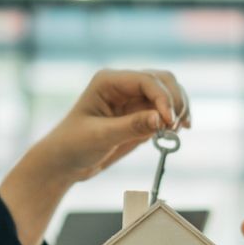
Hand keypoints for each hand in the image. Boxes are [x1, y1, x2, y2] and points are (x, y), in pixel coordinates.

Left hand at [0, 69, 190, 244]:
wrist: (64, 163)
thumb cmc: (73, 145)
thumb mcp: (100, 137)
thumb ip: (131, 126)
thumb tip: (160, 119)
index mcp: (108, 81)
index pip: (146, 80)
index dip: (162, 98)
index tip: (168, 121)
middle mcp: (123, 86)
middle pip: (163, 81)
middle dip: (175, 100)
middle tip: (177, 126)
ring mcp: (133, 100)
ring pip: (168, 93)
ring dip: (178, 108)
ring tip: (179, 130)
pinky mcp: (140, 116)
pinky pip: (164, 111)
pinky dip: (174, 119)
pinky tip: (177, 132)